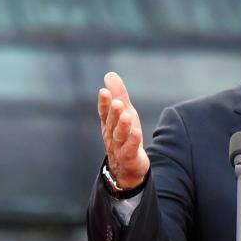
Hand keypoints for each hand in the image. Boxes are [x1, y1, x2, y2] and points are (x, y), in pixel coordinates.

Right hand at [98, 72, 149, 189]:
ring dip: (123, 126)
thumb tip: (109, 74)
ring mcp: (119, 147)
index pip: (104, 112)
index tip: (104, 91)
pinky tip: (137, 132)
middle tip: (116, 102)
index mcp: (108, 123)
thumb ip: (118, 95)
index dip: (104, 102)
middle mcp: (111, 135)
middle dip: (113, 112)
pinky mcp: (130, 157)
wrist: (127, 166)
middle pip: (111, 123)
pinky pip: (130, 149)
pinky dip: (133, 141)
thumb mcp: (123, 113)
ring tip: (127, 116)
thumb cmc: (124, 135)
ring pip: (120, 136)